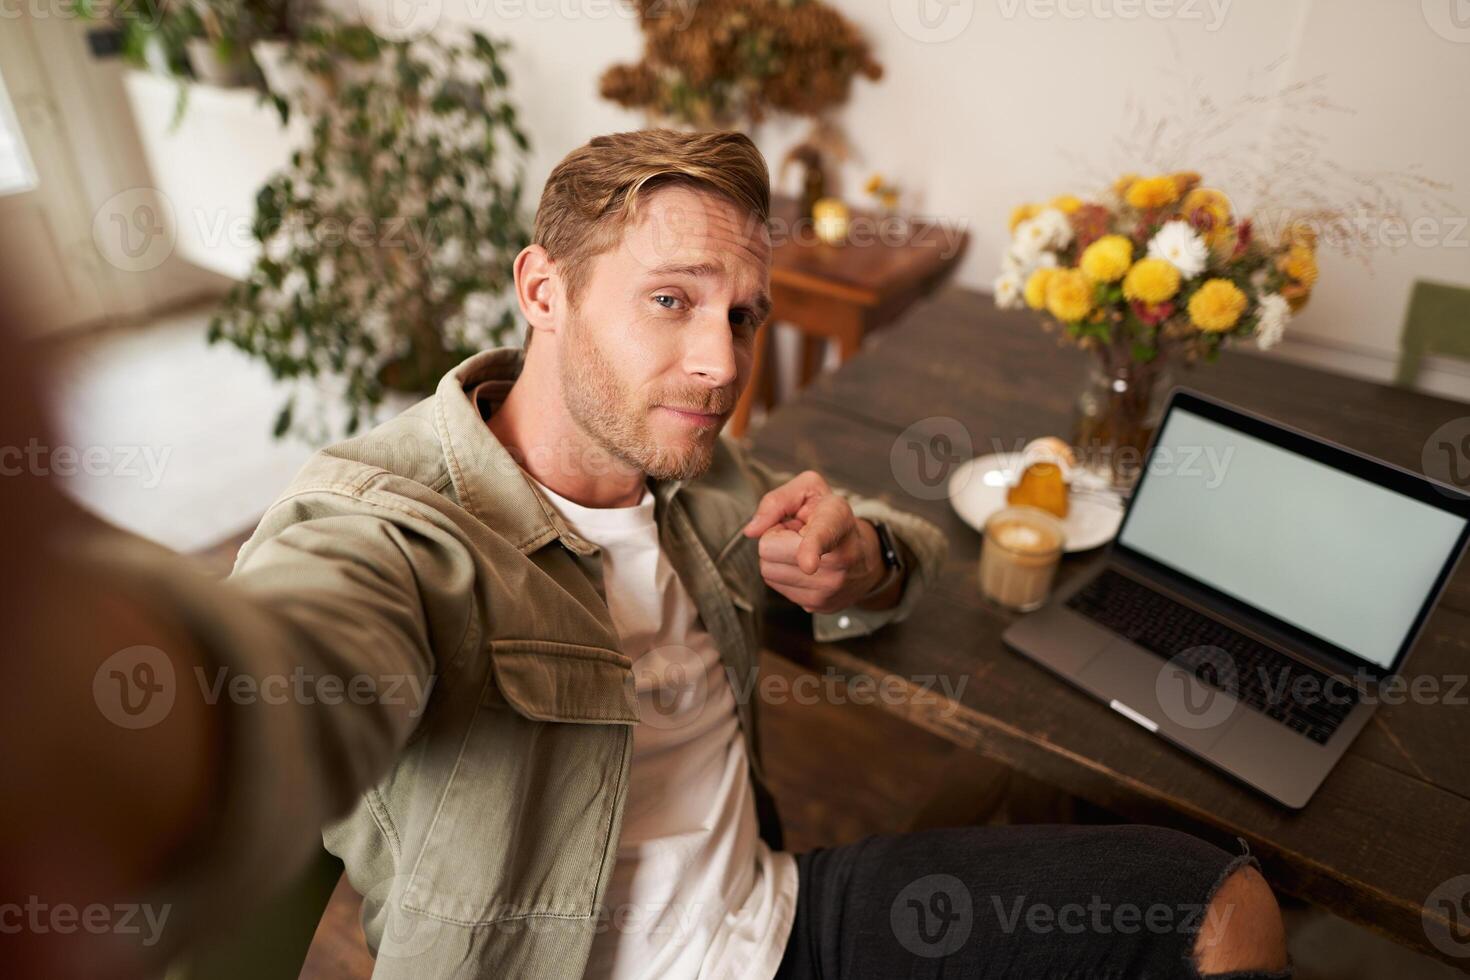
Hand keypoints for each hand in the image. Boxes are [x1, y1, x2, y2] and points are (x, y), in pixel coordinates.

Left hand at [742, 470, 885, 613]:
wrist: (864, 556)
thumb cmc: (830, 517)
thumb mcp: (809, 491)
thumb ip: (776, 501)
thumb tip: (752, 530)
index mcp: (836, 522)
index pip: (821, 537)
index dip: (811, 549)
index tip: (808, 564)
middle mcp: (839, 559)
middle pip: (768, 550)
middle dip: (775, 538)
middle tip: (797, 533)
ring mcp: (829, 587)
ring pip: (768, 571)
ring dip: (778, 558)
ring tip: (801, 549)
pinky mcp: (818, 606)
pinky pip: (776, 587)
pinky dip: (784, 574)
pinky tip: (805, 567)